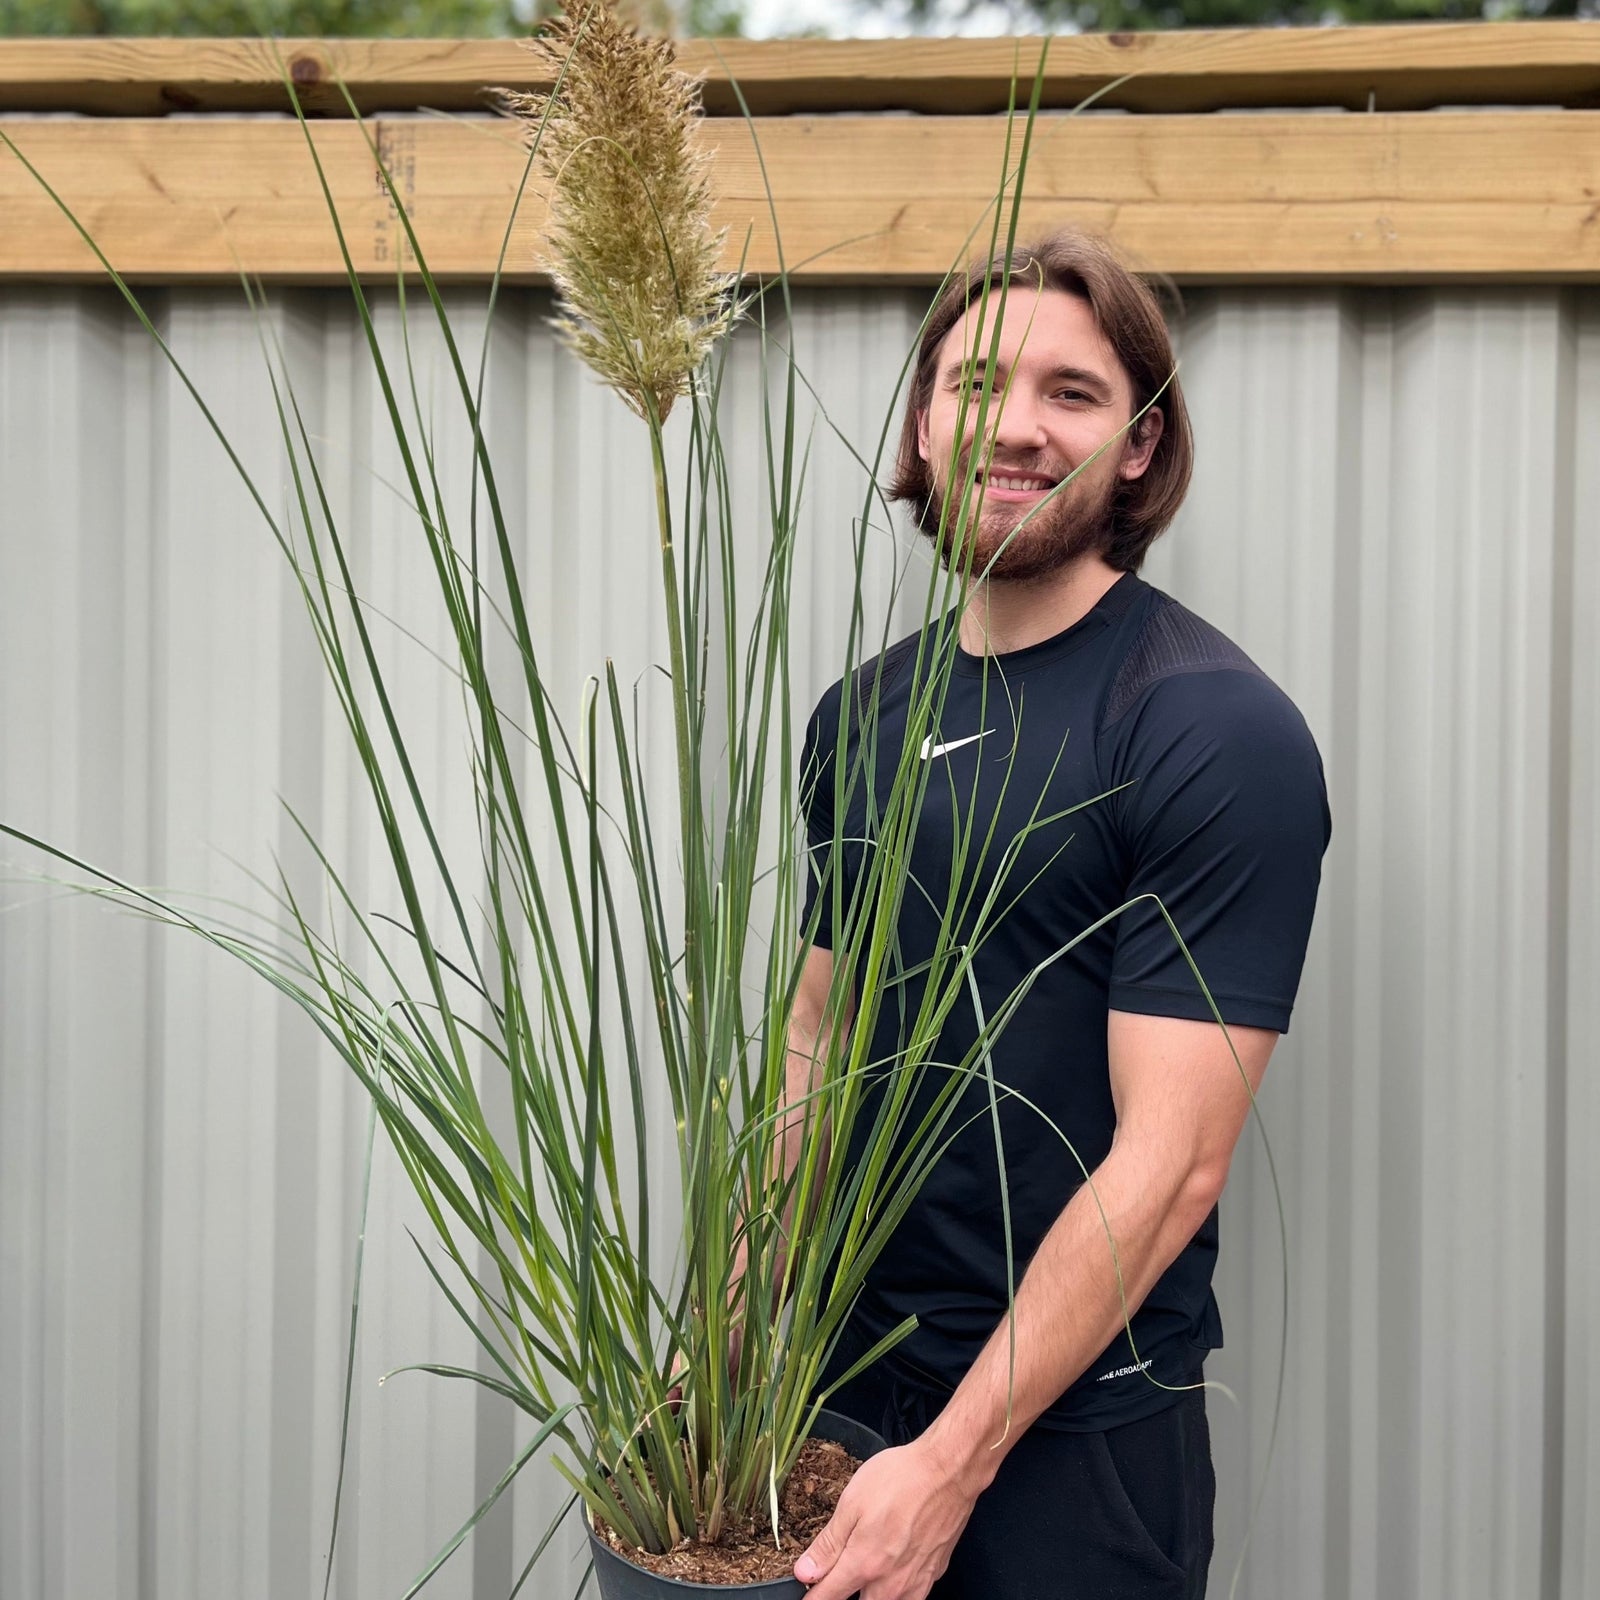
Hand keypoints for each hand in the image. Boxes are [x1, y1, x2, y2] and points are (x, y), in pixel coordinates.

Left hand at [792, 1436, 978, 1599]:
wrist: (948, 1471)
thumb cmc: (902, 1479)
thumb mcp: (852, 1502)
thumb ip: (829, 1544)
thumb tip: (804, 1572)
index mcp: (863, 1564)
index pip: (827, 1598)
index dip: (812, 1595)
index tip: (807, 1591)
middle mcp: (890, 1584)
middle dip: (845, 1593)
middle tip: (840, 1572)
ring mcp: (914, 1584)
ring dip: (872, 1594)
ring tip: (870, 1566)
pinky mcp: (932, 1576)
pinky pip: (909, 1597)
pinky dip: (897, 1590)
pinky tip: (895, 1567)